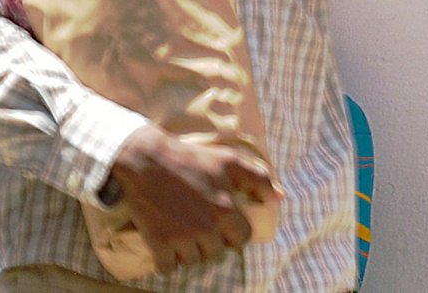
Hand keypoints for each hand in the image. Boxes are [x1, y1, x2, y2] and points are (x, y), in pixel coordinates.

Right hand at [108, 125, 274, 273]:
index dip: (234, 233)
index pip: (242, 238)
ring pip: (193, 262)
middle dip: (211, 244)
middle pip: (217, 253)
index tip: (223, 226)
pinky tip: (166, 244)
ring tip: (182, 233)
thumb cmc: (192, 159)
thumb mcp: (230, 161)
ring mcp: (182, 237)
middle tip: (200, 228)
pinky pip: (168, 268)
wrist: (147, 161)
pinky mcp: (159, 243)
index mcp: (227, 209)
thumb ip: (259, 179)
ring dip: (189, 253)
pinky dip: (167, 261)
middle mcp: (207, 227)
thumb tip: (280, 197)